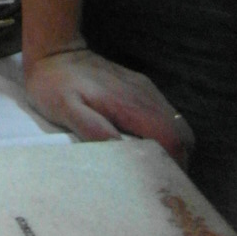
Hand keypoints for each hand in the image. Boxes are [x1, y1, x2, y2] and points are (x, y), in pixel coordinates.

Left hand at [24, 45, 193, 167]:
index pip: (171, 138)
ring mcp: (145, 89)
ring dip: (172, 147)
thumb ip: (92, 128)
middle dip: (178, 159)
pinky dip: (164, 134)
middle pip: (182, 134)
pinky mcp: (141, 87)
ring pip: (176, 124)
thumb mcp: (65, 108)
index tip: (163, 185)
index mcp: (130, 104)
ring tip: (152, 167)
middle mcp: (145, 95)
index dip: (173, 164)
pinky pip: (164, 115)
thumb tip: (121, 150)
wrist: (54, 51)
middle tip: (159, 180)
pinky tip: (144, 144)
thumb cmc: (54, 84)